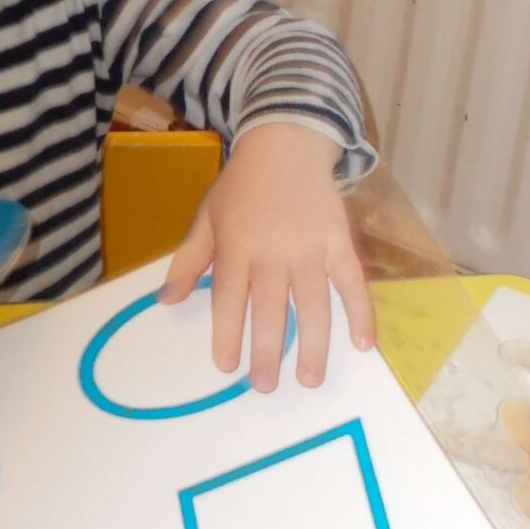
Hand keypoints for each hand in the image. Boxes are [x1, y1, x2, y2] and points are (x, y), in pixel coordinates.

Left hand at [159, 123, 374, 389]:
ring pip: (313, 303)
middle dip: (268, 350)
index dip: (228, 333)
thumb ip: (189, 260)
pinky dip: (361, 312)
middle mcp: (273, 251)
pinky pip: (352, 282)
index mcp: (237, 246)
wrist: (286, 143)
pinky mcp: (339, 242)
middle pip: (271, 308)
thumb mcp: (207, 216)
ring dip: (314, 344)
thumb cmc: (242, 185)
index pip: (230, 297)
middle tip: (266, 385)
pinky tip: (363, 343)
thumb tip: (166, 301)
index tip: (227, 366)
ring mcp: (310, 248)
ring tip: (312, 379)